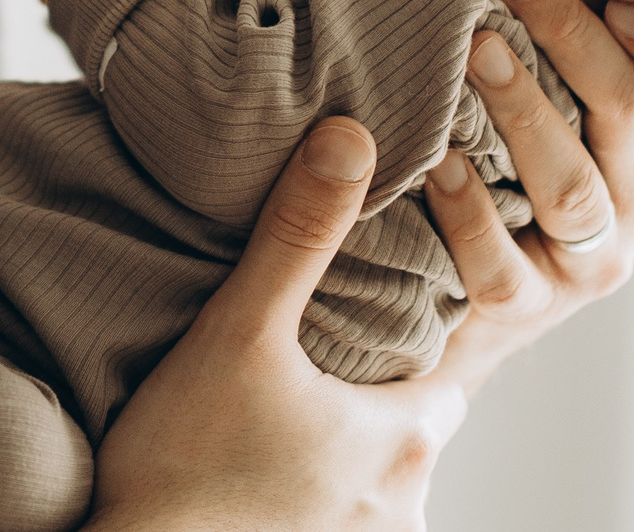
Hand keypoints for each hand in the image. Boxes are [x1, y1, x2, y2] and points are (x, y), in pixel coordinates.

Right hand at [88, 120, 466, 530]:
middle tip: (331, 329)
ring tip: (297, 389)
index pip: (453, 359)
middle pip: (416, 413)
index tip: (389, 286)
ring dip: (350, 432)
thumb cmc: (181, 460)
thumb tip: (351, 138)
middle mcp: (404, 504)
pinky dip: (321, 476)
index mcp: (408, 439)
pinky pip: (342, 505)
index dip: (425, 319)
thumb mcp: (238, 328)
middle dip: (382, 374)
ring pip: (380, 467)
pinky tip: (273, 453)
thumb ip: (297, 234)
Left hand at [418, 0, 633, 392]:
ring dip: (524, 110)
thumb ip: (545, 13)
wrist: (453, 294)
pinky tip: (436, 162)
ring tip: (474, 52)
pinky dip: (468, 211)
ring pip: (572, 186)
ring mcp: (590, 262)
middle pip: (630, 116)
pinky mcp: (528, 309)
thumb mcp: (546, 84)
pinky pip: (503, 267)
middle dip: (571, 36)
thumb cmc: (500, 150)